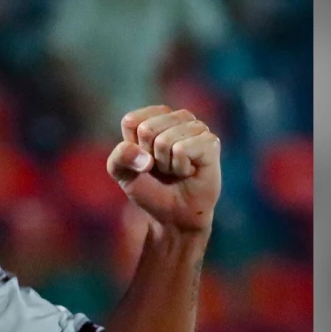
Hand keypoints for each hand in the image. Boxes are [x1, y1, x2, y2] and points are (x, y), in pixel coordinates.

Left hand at [106, 105, 220, 233]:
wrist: (174, 213)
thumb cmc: (150, 188)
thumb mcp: (123, 174)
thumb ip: (119, 158)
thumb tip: (141, 155)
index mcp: (152, 117)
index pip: (131, 121)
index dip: (132, 147)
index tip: (143, 160)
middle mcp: (176, 118)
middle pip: (147, 129)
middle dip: (150, 157)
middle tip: (162, 168)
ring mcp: (196, 127)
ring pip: (165, 140)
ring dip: (166, 164)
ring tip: (176, 170)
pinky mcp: (210, 141)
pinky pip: (182, 150)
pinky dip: (180, 168)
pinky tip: (189, 171)